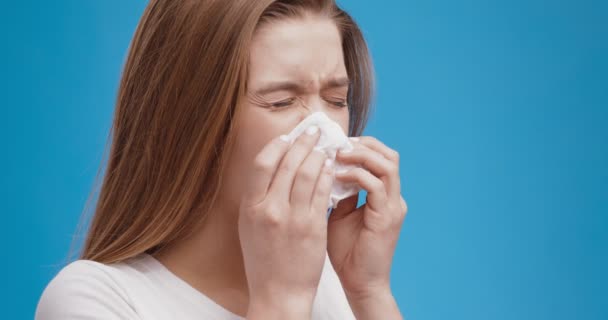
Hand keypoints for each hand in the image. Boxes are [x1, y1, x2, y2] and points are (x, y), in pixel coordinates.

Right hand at [238, 127, 333, 318]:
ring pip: (307, 174)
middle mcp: (270, 210)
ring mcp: (293, 218)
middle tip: (313, 131)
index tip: (287, 137)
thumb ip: (258, 198)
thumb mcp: (249, 227)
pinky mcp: (313, 227)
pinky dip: (327, 175)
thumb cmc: (263, 261)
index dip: (276, 145)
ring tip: (324, 147)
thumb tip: (272, 168)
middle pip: (287, 164)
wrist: (279, 293)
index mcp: (250, 208)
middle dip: (303, 142)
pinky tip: (331, 168)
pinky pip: (322, 193)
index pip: (262, 164)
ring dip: (318, 155)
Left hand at [327, 136, 407, 299]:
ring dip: (360, 155)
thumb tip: (321, 167)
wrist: (359, 282)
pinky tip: (336, 176)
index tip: (334, 143)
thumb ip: (336, 191)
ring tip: (336, 155)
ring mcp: (393, 207)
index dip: (359, 145)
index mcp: (385, 196)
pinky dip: (356, 176)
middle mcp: (394, 198)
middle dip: (362, 144)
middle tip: (336, 144)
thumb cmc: (346, 251)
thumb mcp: (338, 213)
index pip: (380, 157)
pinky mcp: (388, 218)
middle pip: (389, 154)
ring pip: (387, 164)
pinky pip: (376, 186)